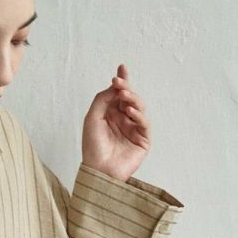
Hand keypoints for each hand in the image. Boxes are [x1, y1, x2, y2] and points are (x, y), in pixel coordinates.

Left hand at [81, 62, 151, 181]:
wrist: (98, 170)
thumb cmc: (92, 147)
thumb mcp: (92, 118)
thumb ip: (102, 99)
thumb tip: (115, 85)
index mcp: (111, 114)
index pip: (119, 94)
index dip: (122, 80)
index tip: (121, 67)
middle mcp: (124, 119)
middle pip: (130, 98)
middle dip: (126, 88)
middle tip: (119, 83)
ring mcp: (134, 129)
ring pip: (139, 107)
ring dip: (133, 99)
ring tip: (124, 96)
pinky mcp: (143, 140)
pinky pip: (144, 123)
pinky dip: (138, 115)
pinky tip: (129, 111)